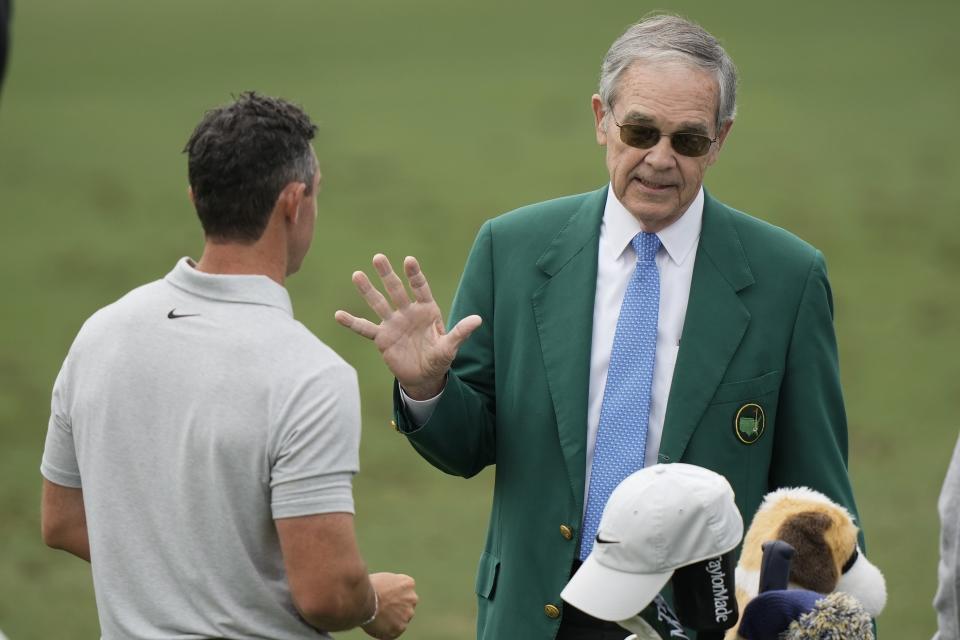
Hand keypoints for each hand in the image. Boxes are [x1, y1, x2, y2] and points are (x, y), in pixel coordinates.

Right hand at [335, 254, 481, 398]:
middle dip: (387, 275)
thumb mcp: (450, 347)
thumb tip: (478, 319)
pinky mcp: (382, 338)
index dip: (415, 275)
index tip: (409, 260)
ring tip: (357, 275)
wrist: (424, 376)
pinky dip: (352, 323)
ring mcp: (393, 324)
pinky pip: (365, 329)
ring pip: (378, 303)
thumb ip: (460, 333)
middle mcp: (408, 312)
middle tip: (378, 258)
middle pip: (396, 290)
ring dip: (368, 290)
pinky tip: (338, 315)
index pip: (420, 288)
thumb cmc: (439, 358)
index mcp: (427, 310)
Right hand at [362, 572, 417, 639]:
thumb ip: (391, 586)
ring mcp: (408, 614)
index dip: (393, 595)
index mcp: (408, 583)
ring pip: (401, 618)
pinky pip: (395, 630)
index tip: (385, 597)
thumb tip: (388, 592)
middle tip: (382, 608)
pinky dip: (387, 630)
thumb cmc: (368, 587)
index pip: (405, 591)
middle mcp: (412, 598)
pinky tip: (377, 624)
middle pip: (406, 605)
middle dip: (396, 607)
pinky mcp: (400, 627)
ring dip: (392, 619)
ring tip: (377, 616)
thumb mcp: (384, 579)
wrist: (363, 600)